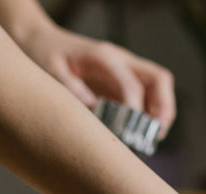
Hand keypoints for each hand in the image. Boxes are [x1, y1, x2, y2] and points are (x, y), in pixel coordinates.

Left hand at [7, 22, 175, 136]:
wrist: (42, 42)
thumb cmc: (44, 55)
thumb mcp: (50, 71)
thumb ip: (71, 88)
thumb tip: (93, 108)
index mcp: (104, 57)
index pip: (133, 83)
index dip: (136, 109)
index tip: (131, 133)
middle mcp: (121, 61)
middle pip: (159, 80)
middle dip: (163, 109)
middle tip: (156, 135)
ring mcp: (125, 71)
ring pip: (159, 89)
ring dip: (161, 114)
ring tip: (152, 139)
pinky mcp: (123, 82)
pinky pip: (148, 98)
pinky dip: (151, 116)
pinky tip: (140, 134)